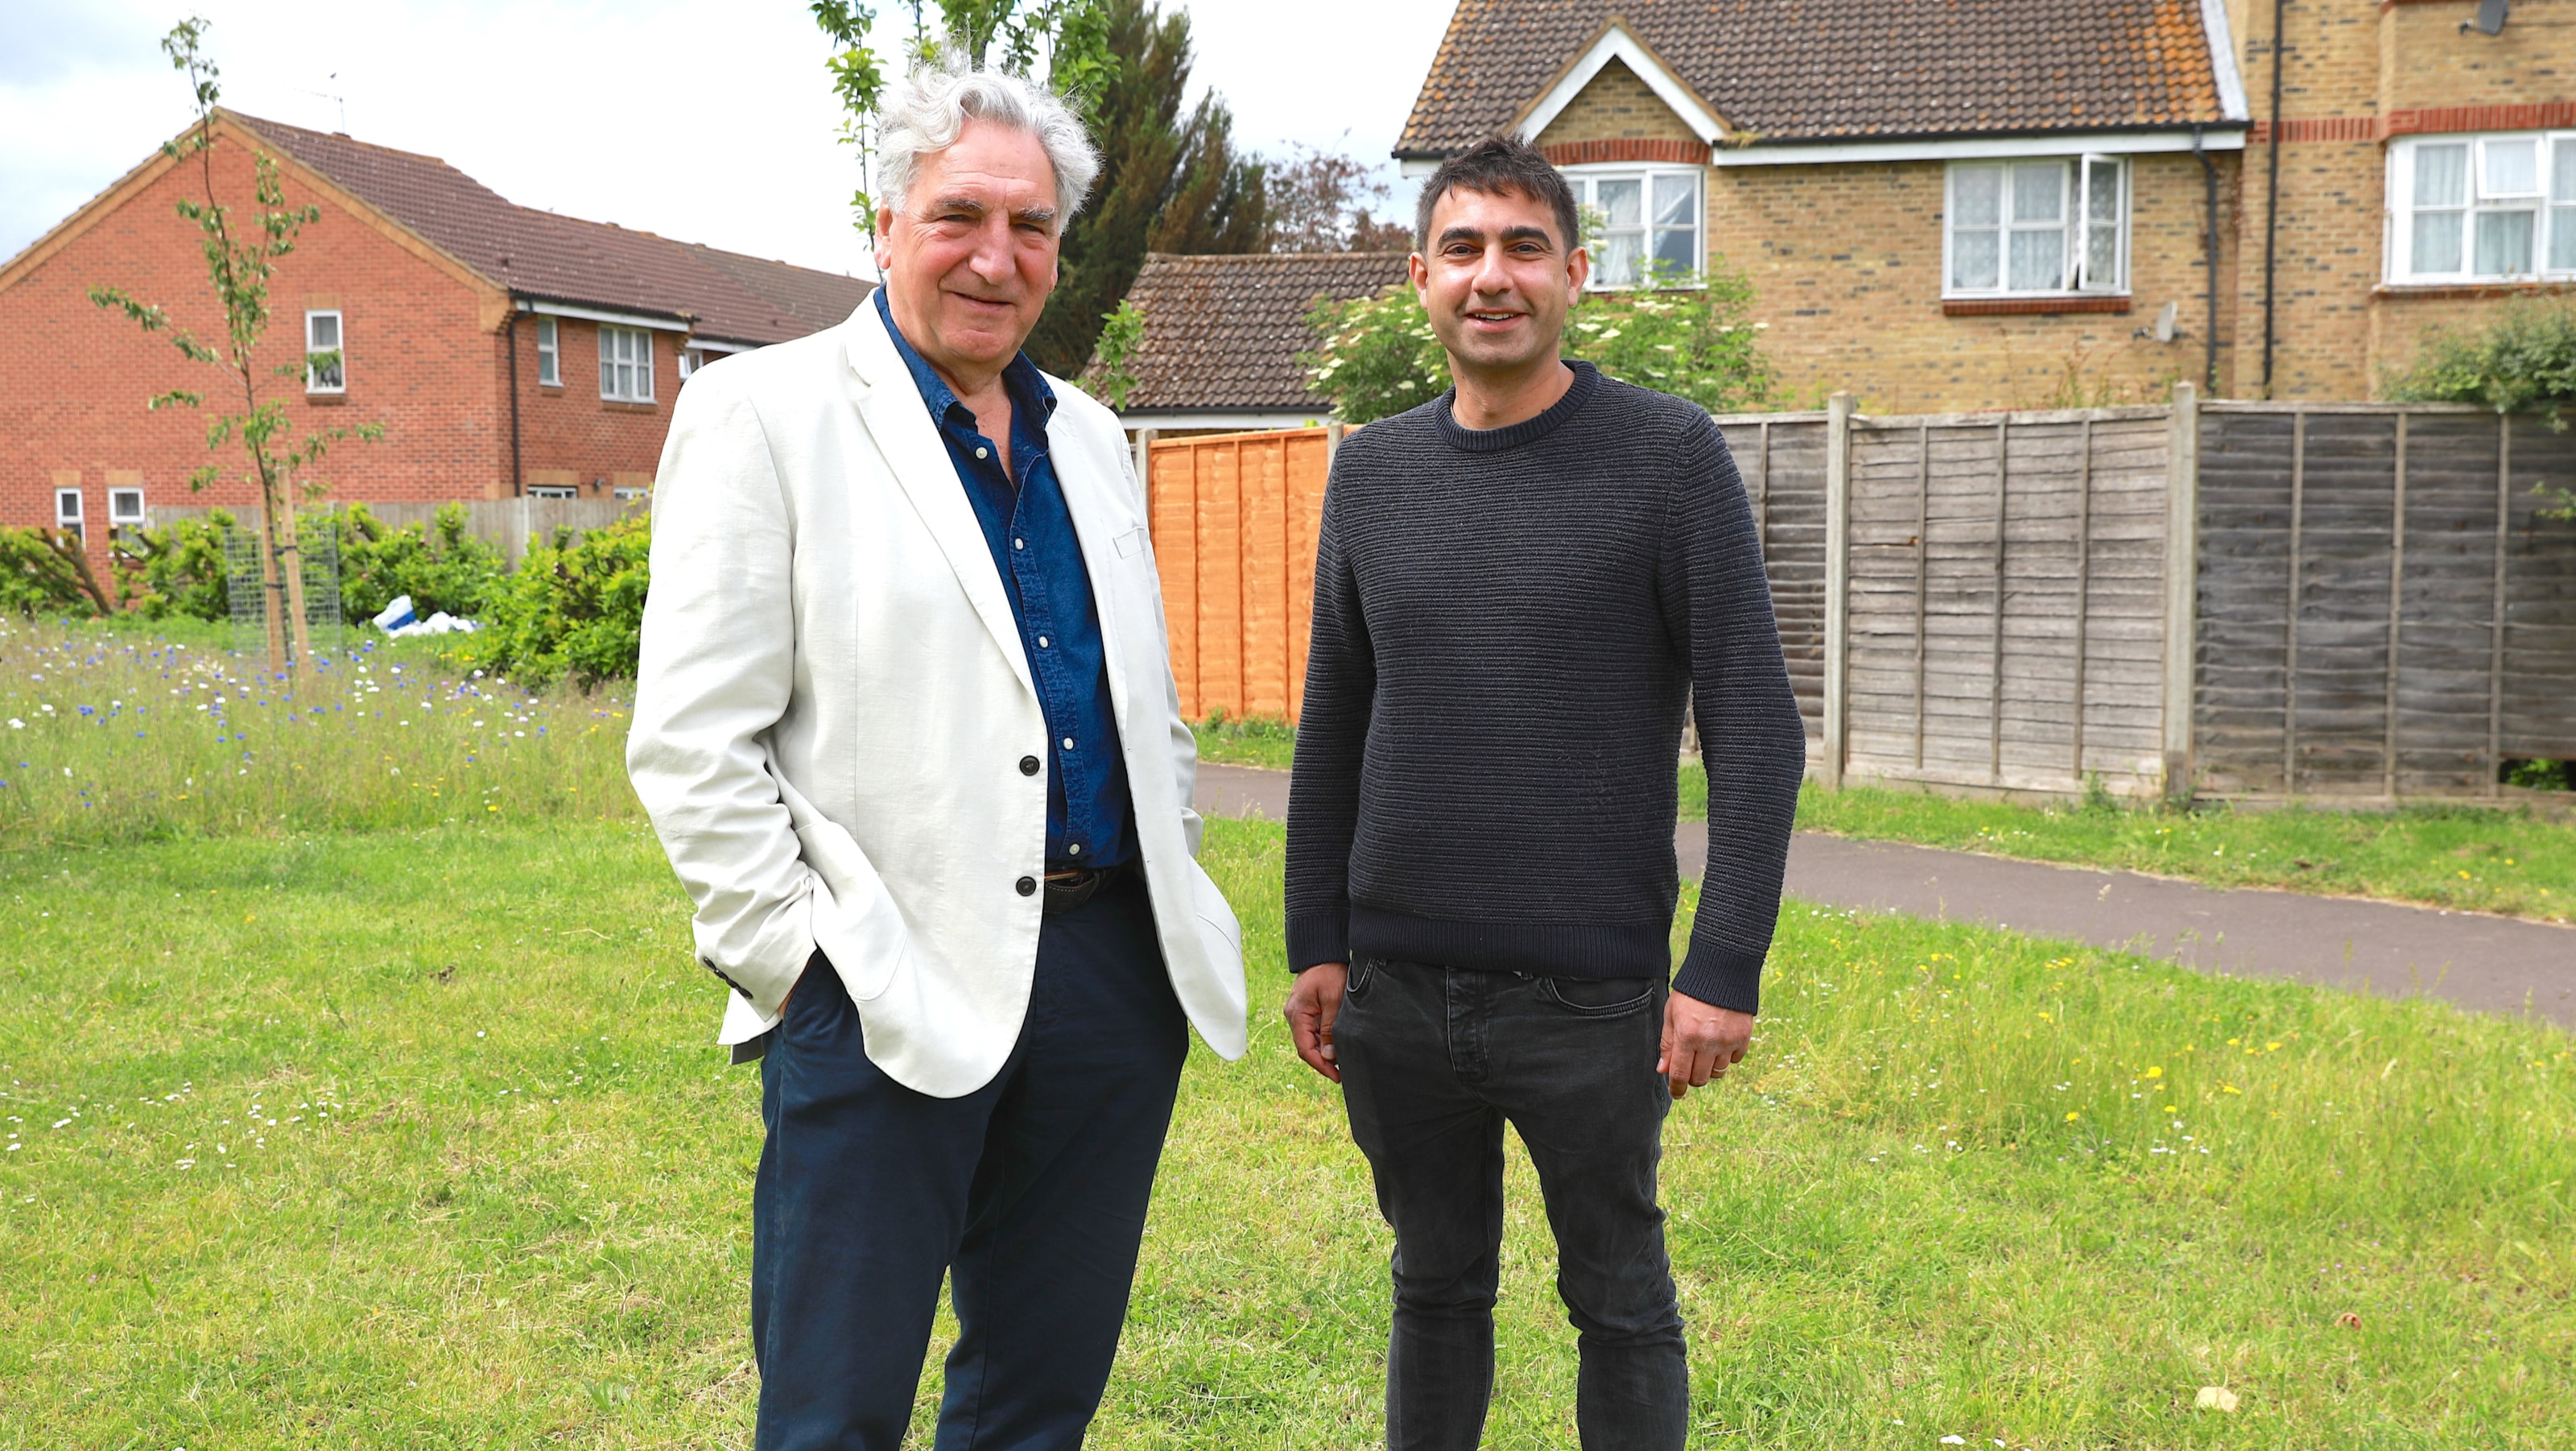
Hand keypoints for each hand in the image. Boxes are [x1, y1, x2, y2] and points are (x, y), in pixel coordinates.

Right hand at [1284, 963, 1348, 1082]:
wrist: (1322, 952)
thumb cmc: (1329, 972)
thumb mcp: (1333, 1000)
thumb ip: (1330, 1028)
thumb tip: (1328, 1055)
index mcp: (1297, 1015)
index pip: (1305, 1049)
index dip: (1320, 1066)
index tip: (1336, 1076)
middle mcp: (1294, 1016)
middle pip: (1307, 1047)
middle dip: (1323, 1061)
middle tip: (1342, 1073)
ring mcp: (1299, 1014)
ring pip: (1310, 1040)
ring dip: (1324, 1051)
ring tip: (1342, 1061)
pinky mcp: (1307, 1010)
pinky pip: (1314, 1031)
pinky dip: (1324, 1040)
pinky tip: (1337, 1045)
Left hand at [1659, 989, 1751, 1099]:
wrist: (1722, 973)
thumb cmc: (1691, 993)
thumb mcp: (1671, 1014)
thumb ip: (1667, 1043)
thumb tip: (1663, 1070)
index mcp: (1687, 1036)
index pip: (1680, 1074)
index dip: (1677, 1088)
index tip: (1676, 1093)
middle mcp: (1708, 1042)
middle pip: (1700, 1078)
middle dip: (1692, 1078)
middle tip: (1689, 1068)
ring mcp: (1728, 1041)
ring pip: (1718, 1072)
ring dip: (1709, 1068)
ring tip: (1705, 1052)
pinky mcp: (1743, 1038)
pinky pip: (1734, 1060)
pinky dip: (1726, 1057)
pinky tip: (1720, 1044)